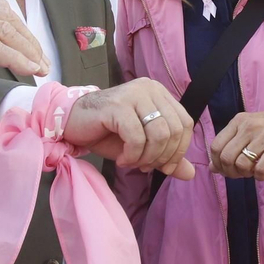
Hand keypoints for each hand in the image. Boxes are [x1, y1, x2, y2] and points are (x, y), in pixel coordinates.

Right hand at [0, 0, 48, 95]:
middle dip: (29, 41)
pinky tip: (27, 69)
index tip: (35, 51)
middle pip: (6, 18)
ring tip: (40, 68)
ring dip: (27, 50)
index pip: (0, 11)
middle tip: (44, 62)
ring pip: (3, 31)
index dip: (22, 30)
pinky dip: (14, 58)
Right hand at [64, 79, 195, 180]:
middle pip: (174, 129)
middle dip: (162, 156)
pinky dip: (132, 155)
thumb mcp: (142, 147)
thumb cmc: (107, 132)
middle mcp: (149, 89)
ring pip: (158, 133)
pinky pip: (136, 137)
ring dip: (147, 157)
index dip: (179, 150)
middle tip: (146, 167)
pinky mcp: (118, 105)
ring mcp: (133, 94)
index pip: (185, 123)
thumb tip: (191, 174)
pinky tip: (122, 160)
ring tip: (133, 163)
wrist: (72, 123)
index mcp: (159, 93)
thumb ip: (166, 157)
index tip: (165, 167)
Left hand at [209, 109, 263, 180]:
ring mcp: (263, 136)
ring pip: (241, 165)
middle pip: (226, 158)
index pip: (216, 146)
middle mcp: (249, 127)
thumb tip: (212, 168)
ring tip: (252, 172)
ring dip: (245, 174)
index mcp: (238, 121)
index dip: (217, 163)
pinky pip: (260, 169)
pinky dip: (259, 176)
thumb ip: (230, 145)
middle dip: (230, 172)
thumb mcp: (249, 129)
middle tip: (240, 173)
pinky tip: (262, 173)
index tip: (225, 169)